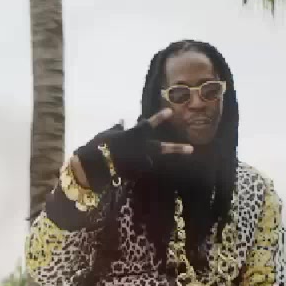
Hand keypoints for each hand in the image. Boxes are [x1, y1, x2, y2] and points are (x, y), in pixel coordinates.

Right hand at [71, 108, 193, 188]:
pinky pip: (139, 169)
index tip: (170, 111)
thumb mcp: (107, 134)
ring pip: (151, 161)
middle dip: (177, 149)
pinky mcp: (135, 173)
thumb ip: (117, 129)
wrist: (94, 166)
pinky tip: (126, 167)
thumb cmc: (98, 145)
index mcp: (134, 135)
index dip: (160, 117)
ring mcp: (139, 162)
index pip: (149, 124)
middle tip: (191, 149)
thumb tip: (121, 123)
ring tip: (144, 161)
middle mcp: (140, 148)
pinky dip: (135, 167)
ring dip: (149, 160)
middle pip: (162, 148)